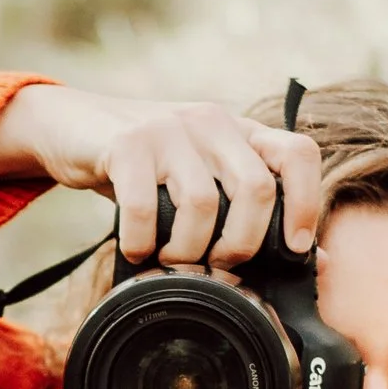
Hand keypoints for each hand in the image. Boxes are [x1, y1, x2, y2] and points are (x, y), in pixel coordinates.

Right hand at [0, 82, 321, 270]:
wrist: (72, 126)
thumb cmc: (145, 165)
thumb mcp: (200, 174)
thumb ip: (246, 205)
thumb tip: (314, 258)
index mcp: (239, 131)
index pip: (298, 155)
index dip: (305, 205)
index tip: (291, 248)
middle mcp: (211, 123)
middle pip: (255, 189)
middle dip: (241, 243)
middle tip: (217, 265)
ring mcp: (168, 129)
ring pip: (202, 204)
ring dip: (187, 250)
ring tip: (170, 260)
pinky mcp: (126, 143)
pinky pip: (144, 207)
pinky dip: (142, 242)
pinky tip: (136, 250)